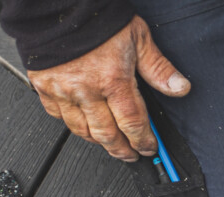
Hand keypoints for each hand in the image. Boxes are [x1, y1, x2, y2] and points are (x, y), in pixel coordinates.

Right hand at [28, 16, 189, 161]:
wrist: (55, 4)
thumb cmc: (96, 18)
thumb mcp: (137, 37)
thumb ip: (158, 68)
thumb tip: (180, 88)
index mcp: (113, 80)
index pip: (133, 124)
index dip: (144, 141)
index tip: (149, 148)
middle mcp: (86, 90)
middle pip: (107, 134)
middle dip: (122, 150)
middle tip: (131, 155)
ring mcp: (62, 90)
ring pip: (82, 130)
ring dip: (99, 142)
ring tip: (111, 145)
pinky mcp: (43, 86)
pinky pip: (58, 116)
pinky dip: (73, 125)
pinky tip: (83, 126)